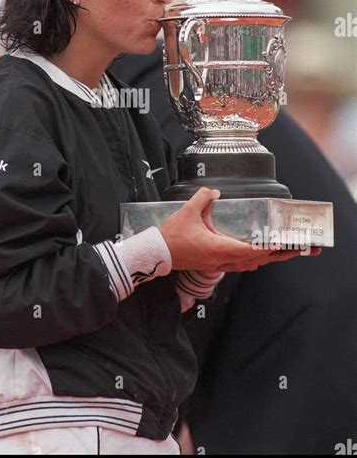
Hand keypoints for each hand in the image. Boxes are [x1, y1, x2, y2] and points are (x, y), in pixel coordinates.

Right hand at [159, 187, 320, 273]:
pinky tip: (257, 255)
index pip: (251, 250)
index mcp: (218, 248)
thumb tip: (216, 191)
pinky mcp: (213, 265)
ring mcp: (218, 264)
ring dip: (267, 259)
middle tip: (299, 249)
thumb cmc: (172, 235)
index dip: (269, 248)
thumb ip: (204, 198)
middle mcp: (222, 259)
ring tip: (283, 252)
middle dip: (279, 255)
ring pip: (249, 265)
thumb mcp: (188, 211)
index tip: (284, 244)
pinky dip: (253, 260)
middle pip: (257, 261)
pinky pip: (239, 265)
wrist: (158, 253)